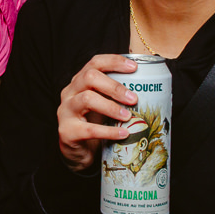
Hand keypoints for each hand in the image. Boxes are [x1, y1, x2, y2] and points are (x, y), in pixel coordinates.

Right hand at [57, 54, 137, 171]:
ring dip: (111, 107)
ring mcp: (65, 111)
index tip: (134, 68)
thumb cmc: (93, 124)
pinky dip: (109, 131)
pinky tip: (123, 134)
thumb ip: (115, 97)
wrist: (78, 152)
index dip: (114, 62)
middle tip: (133, 99)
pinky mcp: (67, 131)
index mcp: (79, 82)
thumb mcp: (103, 106)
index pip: (95, 63)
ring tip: (128, 117)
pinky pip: (89, 129)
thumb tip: (148, 91)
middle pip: (89, 77)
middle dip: (114, 87)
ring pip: (86, 99)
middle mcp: (69, 92)